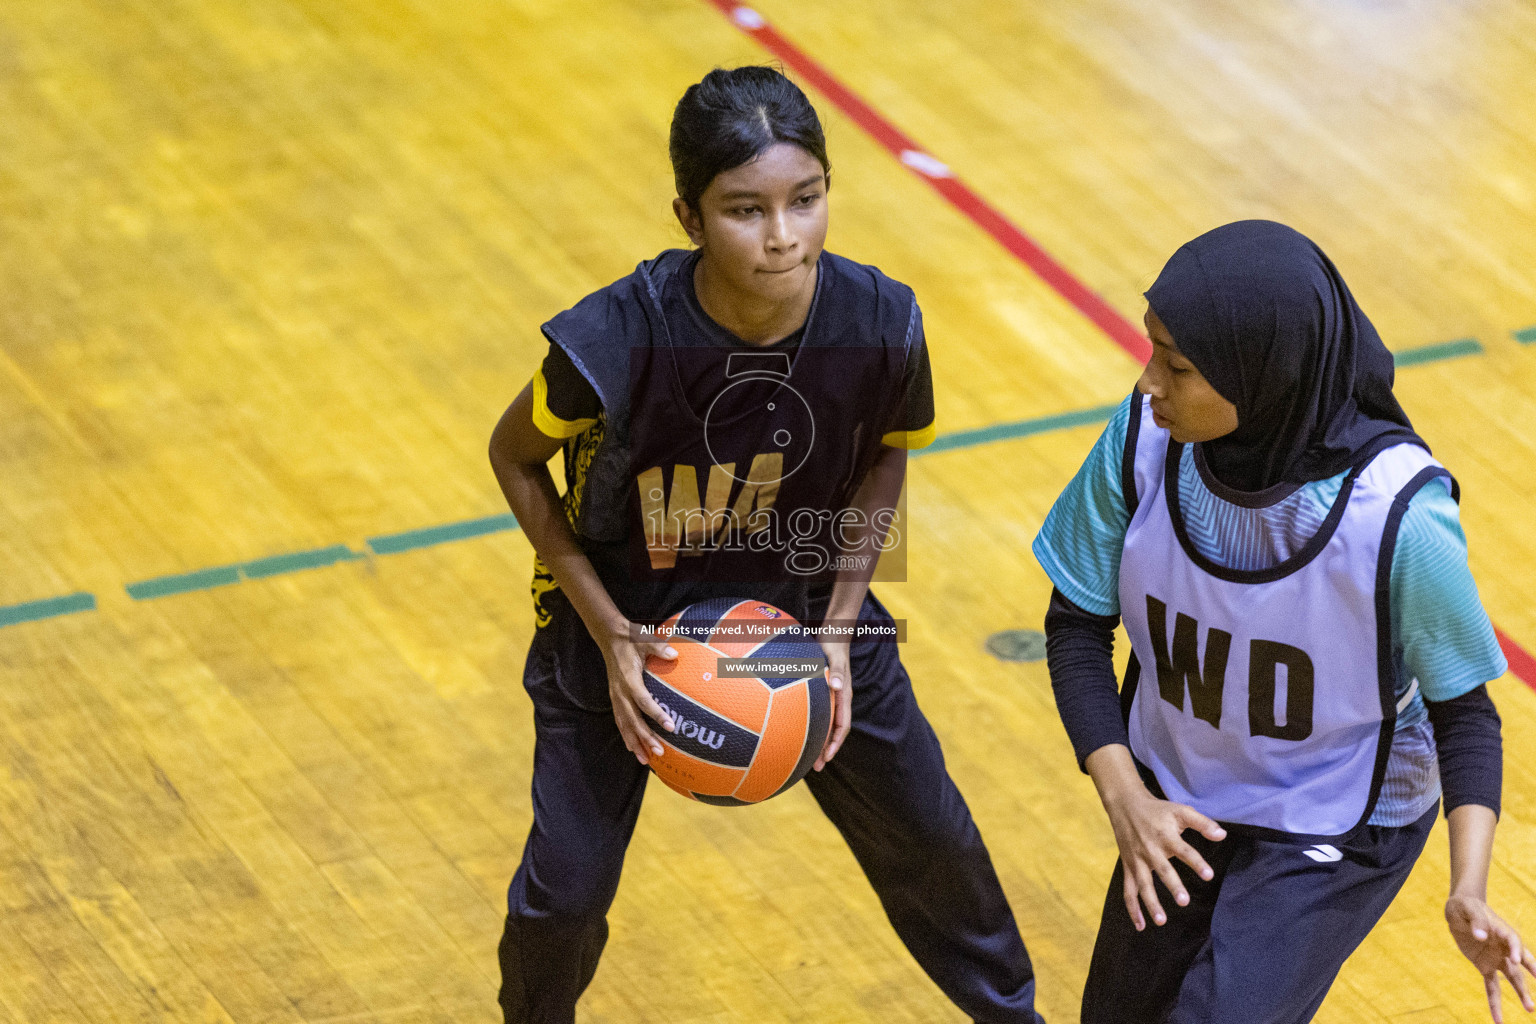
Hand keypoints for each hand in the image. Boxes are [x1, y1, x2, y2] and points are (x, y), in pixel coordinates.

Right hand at [598, 620, 676, 764]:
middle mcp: (620, 692)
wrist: (609, 637)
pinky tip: (633, 749)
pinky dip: (626, 736)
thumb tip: (675, 653)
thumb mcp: (645, 638)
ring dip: (635, 743)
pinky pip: (620, 721)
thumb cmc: (631, 638)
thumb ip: (659, 647)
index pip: (643, 701)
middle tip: (660, 753)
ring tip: (646, 761)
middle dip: (645, 738)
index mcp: (629, 679)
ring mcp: (616, 696)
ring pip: (624, 725)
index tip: (671, 727)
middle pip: (632, 720)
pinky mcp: (615, 698)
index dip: (656, 715)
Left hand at [813, 637, 850, 770]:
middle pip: (833, 731)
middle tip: (814, 768)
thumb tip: (839, 686)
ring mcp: (830, 698)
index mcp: (844, 696)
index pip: (843, 725)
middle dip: (826, 750)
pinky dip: (810, 725)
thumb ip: (838, 671)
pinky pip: (817, 714)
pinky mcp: (823, 693)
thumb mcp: (835, 657)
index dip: (836, 742)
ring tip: (805, 758)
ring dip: (817, 741)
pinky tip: (795, 730)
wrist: (832, 635)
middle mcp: (838, 700)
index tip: (827, 757)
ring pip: (825, 724)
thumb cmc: (832, 645)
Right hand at [1102, 786, 1225, 929]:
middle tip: (1184, 901)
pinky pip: (1128, 890)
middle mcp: (1150, 849)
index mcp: (1165, 836)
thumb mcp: (1181, 811)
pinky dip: (1132, 908)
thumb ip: (1202, 823)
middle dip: (1172, 885)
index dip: (1196, 862)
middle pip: (1162, 869)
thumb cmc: (1158, 810)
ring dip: (1150, 903)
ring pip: (1143, 884)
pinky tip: (1141, 925)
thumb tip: (1222, 835)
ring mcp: (1137, 860)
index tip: (1209, 875)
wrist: (1125, 805)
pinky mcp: (1128, 867)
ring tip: (1161, 921)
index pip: (1183, 850)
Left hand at [1447, 895, 1535, 1021]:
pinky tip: (1498, 1020)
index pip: (1513, 940)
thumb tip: (1481, 937)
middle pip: (1522, 961)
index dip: (1516, 950)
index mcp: (1502, 930)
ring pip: (1513, 978)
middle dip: (1532, 971)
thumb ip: (1475, 922)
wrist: (1460, 910)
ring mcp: (1497, 959)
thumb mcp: (1466, 909)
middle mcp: (1505, 947)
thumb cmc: (1466, 907)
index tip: (1517, 960)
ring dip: (1522, 993)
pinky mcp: (1486, 967)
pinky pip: (1492, 987)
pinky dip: (1494, 1003)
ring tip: (1530, 1009)